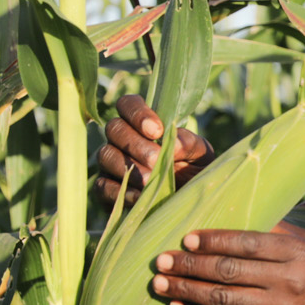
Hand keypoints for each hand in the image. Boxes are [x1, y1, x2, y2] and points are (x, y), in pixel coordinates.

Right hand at [96, 93, 215, 205]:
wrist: (192, 200)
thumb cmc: (195, 169)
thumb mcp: (200, 153)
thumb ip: (189, 143)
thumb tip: (173, 145)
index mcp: (142, 123)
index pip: (127, 104)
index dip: (137, 113)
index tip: (157, 131)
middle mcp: (122, 139)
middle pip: (114, 129)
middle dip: (136, 144)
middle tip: (156, 159)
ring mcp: (112, 163)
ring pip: (106, 155)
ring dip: (128, 167)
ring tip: (151, 180)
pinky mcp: (107, 189)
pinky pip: (103, 186)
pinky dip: (120, 191)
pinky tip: (140, 196)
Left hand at [150, 228, 304, 304]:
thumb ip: (279, 232)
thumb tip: (241, 214)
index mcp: (298, 253)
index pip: (248, 243)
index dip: (214, 240)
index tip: (186, 236)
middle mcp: (287, 281)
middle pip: (229, 271)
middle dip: (190, 265)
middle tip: (160, 260)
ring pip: (223, 299)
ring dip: (186, 291)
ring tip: (159, 284)